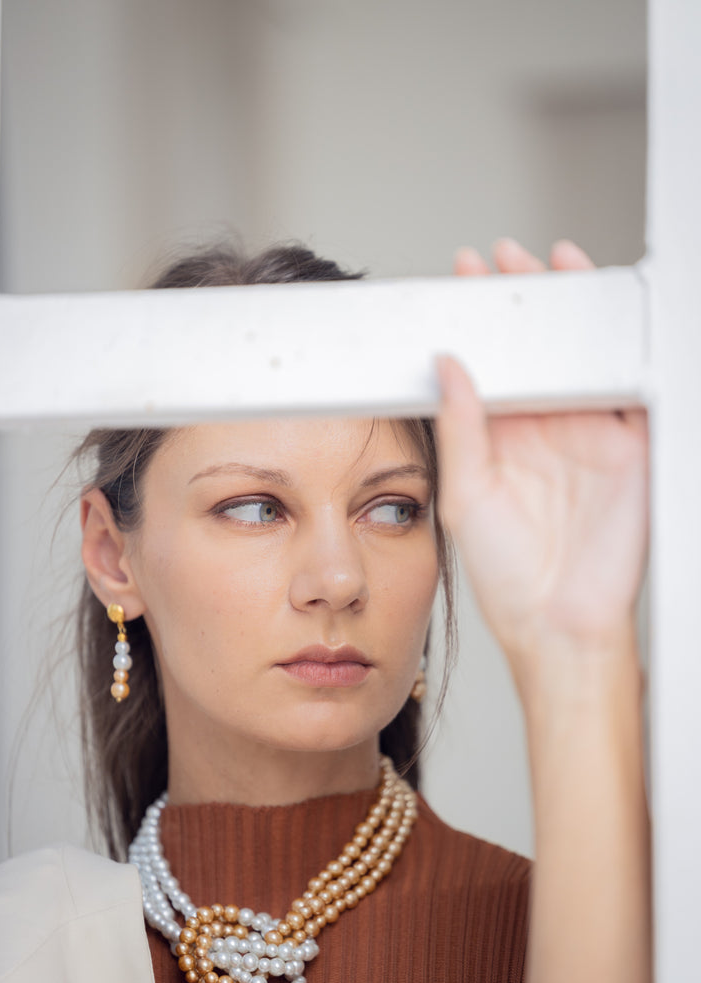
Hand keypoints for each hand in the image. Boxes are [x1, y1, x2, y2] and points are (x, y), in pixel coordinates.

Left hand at [436, 239, 648, 659]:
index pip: (492, 362)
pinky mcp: (632, 448)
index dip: (481, 318)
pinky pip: (634, 386)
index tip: (463, 278)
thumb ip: (461, 428)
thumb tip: (449, 366)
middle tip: (509, 258)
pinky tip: (610, 312)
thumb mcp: (466, 495)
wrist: (558, 624)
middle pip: (541, 347)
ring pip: (587, 356)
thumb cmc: (506, 575)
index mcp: (500, 439)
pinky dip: (627, 348)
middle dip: (528, 298)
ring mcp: (590, 435)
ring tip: (558, 266)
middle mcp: (544, 430)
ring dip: (577, 311)